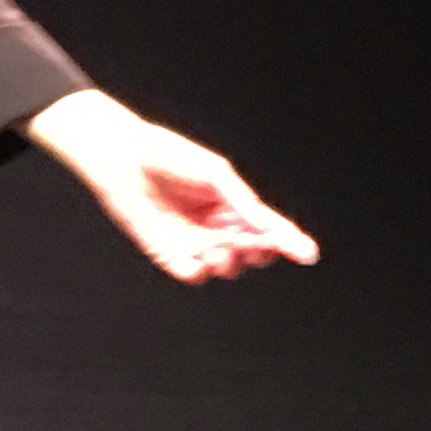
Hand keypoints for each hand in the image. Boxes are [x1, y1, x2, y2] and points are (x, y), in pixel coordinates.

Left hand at [23, 88, 318, 286]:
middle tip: (256, 246)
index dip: (289, 241)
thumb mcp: (213, 172)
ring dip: (229, 262)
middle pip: (253, 251)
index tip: (308, 253)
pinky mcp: (168, 253)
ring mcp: (195, 242)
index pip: (269, 227)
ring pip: (226, 267)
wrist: (123, 158)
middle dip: (259, 252)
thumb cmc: (168, 156)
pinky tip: (198, 260)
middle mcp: (218, 227)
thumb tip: (265, 224)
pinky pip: (191, 274)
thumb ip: (240, 199)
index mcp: (234, 204)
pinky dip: (198, 271)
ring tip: (220, 248)